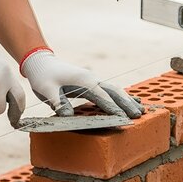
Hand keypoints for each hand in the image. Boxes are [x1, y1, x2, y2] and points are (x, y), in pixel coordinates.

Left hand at [20, 49, 142, 117]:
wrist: (42, 63)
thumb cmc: (43, 77)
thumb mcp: (46, 90)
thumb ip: (57, 103)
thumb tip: (68, 116)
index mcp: (83, 81)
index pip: (102, 96)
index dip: (113, 107)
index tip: (123, 117)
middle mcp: (92, 79)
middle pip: (114, 91)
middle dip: (127, 104)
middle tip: (139, 115)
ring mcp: (93, 80)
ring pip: (115, 90)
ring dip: (127, 100)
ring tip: (140, 109)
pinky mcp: (91, 83)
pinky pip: (109, 91)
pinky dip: (121, 97)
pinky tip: (129, 102)